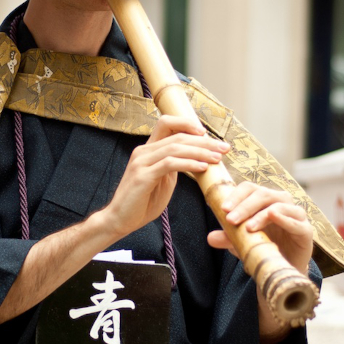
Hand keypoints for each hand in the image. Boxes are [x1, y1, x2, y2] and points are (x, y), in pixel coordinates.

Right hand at [105, 115, 229, 238]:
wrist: (120, 220)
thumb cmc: (142, 202)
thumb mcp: (163, 180)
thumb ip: (175, 167)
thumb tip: (197, 160)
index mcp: (148, 150)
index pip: (167, 123)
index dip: (188, 124)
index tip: (208, 135)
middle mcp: (143, 151)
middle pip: (177, 135)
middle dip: (204, 140)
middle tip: (224, 147)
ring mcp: (141, 162)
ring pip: (175, 147)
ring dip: (200, 151)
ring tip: (218, 158)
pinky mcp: (142, 176)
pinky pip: (169, 164)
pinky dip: (189, 164)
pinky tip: (203, 168)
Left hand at [207, 182, 312, 275]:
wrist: (283, 269)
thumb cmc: (263, 248)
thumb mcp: (241, 243)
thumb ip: (228, 237)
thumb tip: (210, 238)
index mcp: (263, 199)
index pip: (249, 188)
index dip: (236, 195)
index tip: (222, 209)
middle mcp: (280, 202)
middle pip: (262, 194)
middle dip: (244, 206)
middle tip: (230, 219)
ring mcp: (295, 214)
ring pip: (278, 204)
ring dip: (260, 214)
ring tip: (248, 227)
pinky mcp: (305, 230)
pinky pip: (296, 221)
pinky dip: (284, 218)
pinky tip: (273, 217)